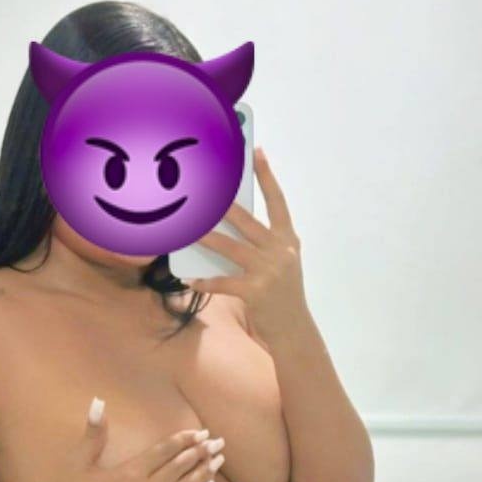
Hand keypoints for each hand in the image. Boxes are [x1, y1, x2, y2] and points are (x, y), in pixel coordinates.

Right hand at [28, 401, 222, 481]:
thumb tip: (98, 402)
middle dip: (201, 453)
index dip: (184, 440)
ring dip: (204, 473)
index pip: (164, 451)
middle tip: (218, 442)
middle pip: (180, 468)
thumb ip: (94, 434)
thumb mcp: (77, 463)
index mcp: (129, 473)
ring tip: (219, 460)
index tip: (201, 432)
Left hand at [186, 147, 310, 345]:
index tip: (257, 152)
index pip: (278, 202)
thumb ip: (264, 243)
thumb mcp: (282, 263)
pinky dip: (205, 282)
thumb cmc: (283, 293)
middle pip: (247, 221)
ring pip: (230, 247)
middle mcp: (281, 251)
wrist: (294, 329)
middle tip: (204, 188)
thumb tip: (230, 226)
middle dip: (224, 205)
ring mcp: (269, 271)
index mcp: (288, 240)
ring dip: (206, 237)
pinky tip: (190, 279)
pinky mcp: (256, 291)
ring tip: (187, 229)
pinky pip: (223, 282)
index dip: (267, 177)